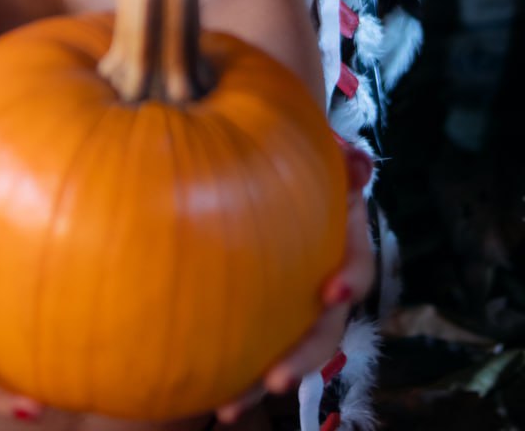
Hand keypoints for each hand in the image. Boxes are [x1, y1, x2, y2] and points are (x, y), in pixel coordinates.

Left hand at [215, 143, 375, 422]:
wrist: (279, 164)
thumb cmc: (298, 160)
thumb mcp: (318, 155)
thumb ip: (338, 160)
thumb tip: (356, 159)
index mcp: (345, 239)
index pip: (358, 264)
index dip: (350, 279)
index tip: (332, 291)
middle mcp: (329, 277)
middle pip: (326, 327)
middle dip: (303, 357)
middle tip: (275, 380)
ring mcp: (302, 300)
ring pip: (294, 348)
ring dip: (265, 379)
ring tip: (229, 406)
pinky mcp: (272, 311)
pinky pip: (260, 344)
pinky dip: (236, 371)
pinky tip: (204, 393)